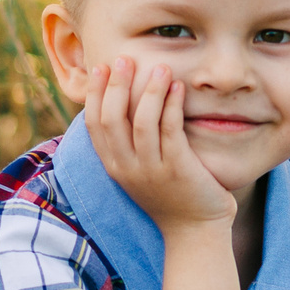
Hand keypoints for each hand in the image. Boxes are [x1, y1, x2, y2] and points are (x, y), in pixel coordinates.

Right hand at [88, 57, 235, 231]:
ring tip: (160, 67)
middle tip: (126, 59)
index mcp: (114, 166)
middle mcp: (127, 169)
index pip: (94, 124)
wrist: (195, 230)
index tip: (102, 67)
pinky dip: (172, 106)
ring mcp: (152, 170)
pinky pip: (170, 131)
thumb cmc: (170, 195)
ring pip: (142, 123)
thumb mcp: (139, 171)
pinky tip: (178, 88)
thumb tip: (122, 104)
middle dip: (117, 85)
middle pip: (112, 119)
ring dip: (149, 90)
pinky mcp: (178, 170)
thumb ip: (128, 144)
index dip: (96, 93)